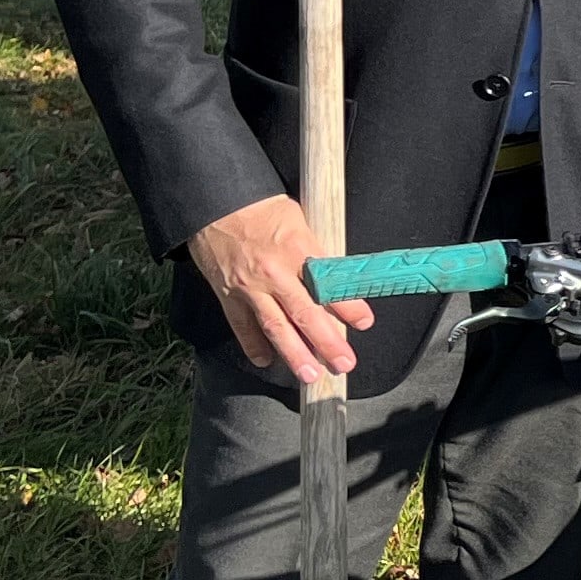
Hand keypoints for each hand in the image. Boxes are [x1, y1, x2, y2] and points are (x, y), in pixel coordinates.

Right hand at [188, 193, 364, 382]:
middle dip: (326, 342)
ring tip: (310, 375)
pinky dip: (253, 346)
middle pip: (304, 313)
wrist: (215, 204)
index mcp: (298, 250)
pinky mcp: (228, 294)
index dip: (348, 306)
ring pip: (275, 327)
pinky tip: (266, 360)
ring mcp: (249, 287)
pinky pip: (242, 326)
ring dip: (294, 354)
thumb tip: (338, 280)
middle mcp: (274, 273)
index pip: (328, 284)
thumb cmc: (263, 209)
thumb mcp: (300, 223)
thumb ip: (317, 253)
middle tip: (343, 364)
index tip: (364, 322)